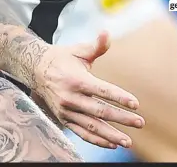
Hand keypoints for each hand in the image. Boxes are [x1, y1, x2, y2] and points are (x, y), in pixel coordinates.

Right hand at [34, 31, 143, 148]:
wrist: (36, 70)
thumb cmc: (62, 58)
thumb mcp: (78, 50)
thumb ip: (96, 46)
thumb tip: (107, 33)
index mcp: (77, 79)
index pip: (102, 91)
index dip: (119, 98)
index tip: (135, 104)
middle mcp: (71, 97)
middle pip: (100, 111)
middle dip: (122, 118)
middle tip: (140, 122)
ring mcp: (67, 110)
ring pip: (92, 126)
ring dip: (111, 135)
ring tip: (128, 141)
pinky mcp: (64, 119)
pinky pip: (82, 133)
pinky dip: (97, 140)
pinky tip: (111, 143)